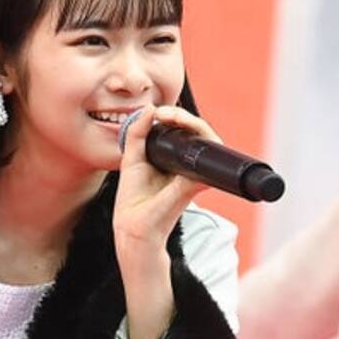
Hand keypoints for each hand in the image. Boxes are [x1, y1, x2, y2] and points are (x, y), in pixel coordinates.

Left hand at [112, 105, 220, 259]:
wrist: (133, 230)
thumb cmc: (133, 201)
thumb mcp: (131, 160)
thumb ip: (138, 134)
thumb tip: (148, 109)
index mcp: (172, 160)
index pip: (184, 132)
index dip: (176, 117)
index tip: (158, 112)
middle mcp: (187, 167)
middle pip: (198, 134)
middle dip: (185, 117)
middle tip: (165, 113)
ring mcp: (194, 176)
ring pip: (207, 142)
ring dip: (194, 124)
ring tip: (173, 116)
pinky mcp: (195, 185)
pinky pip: (207, 160)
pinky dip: (204, 142)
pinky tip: (190, 131)